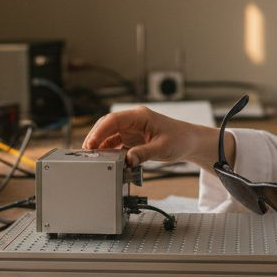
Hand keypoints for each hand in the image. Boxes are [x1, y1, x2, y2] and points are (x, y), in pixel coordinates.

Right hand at [82, 107, 227, 169]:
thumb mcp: (162, 148)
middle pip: (107, 126)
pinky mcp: (133, 139)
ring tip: (93, 158)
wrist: (190, 142)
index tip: (91, 143)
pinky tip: (105, 159)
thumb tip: (127, 160)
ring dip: (101, 145)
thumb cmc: (180, 139)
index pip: (113, 120)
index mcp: (140, 116)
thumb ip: (143, 154)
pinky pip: (116, 143)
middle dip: (95, 138)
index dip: (99, 131)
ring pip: (110, 135)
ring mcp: (132, 129)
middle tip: (87, 153)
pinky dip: (109, 151)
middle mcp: (133, 121)